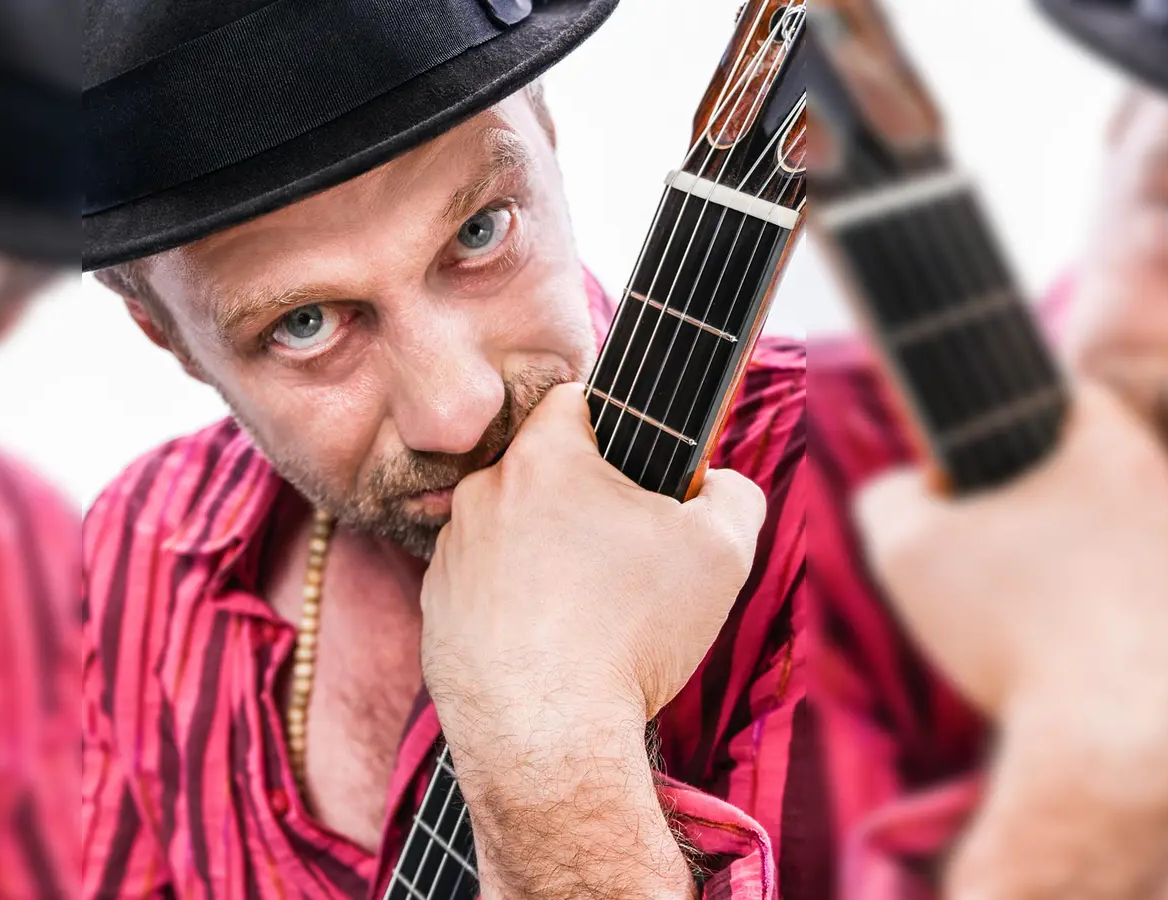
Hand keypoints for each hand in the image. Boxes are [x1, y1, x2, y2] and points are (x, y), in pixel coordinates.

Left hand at [419, 382, 764, 896]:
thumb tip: (720, 485)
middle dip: (584, 504)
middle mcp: (480, 496)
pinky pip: (484, 591)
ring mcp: (449, 557)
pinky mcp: (434, 614)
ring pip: (510, 535)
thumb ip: (733, 493)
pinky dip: (515, 610)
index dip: (616, 428)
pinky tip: (552, 649)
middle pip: (543, 475)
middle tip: (627, 559)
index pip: (574, 403)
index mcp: (542, 460)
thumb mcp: (721, 551)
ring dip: (546, 558)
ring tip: (590, 616)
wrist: (547, 741)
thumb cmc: (632, 636)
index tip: (639, 470)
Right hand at [854, 381, 1167, 898]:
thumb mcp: (903, 550)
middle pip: (1115, 476)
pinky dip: (1149, 623)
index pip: (1070, 404)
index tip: (984, 488)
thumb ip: (892, 494)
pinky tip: (1103, 661)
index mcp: (1114, 452)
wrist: (1115, 750)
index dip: (1013, 438)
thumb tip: (912, 490)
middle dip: (1066, 509)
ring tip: (1061, 625)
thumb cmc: (1012, 636)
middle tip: (1016, 567)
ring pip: (1158, 542)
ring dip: (1114, 565)